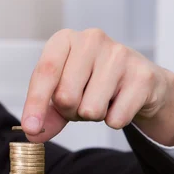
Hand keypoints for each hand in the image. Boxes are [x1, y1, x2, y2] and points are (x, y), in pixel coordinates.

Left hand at [21, 28, 173, 145]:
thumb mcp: (61, 93)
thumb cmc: (91, 83)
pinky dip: (114, 120)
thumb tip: (33, 133)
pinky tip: (120, 102)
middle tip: (81, 101)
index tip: (29, 127)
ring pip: (90, 110)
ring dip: (92, 116)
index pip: (45, 72)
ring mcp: (119, 55)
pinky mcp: (143, 76)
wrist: (140, 82)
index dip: (35, 103)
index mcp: (64, 39)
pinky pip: (116, 119)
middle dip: (69, 111)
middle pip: (66, 96)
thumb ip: (45, 113)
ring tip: (102, 99)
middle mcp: (91, 40)